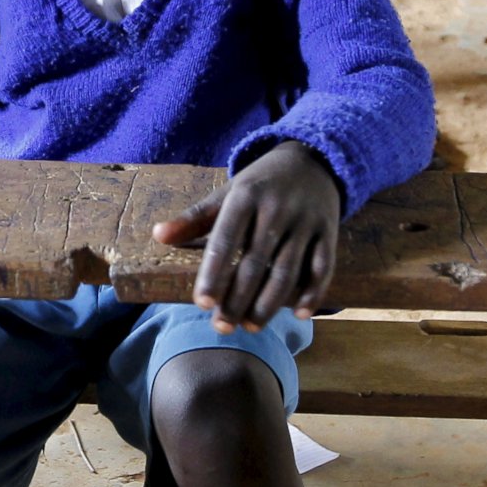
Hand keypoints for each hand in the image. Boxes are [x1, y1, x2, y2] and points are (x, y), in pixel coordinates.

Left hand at [151, 141, 342, 332]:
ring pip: (287, 270)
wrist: (314, 159)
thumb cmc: (261, 183)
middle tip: (222, 327)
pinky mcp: (328, 231)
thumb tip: (157, 235)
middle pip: (255, 263)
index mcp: (246, 196)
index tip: (202, 303)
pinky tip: (299, 314)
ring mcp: (305, 221)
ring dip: (269, 304)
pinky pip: (322, 266)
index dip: (213, 273)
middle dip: (238, 299)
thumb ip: (194, 217)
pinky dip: (313, 292)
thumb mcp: (228, 192)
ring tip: (251, 327)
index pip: (226, 240)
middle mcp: (277, 209)